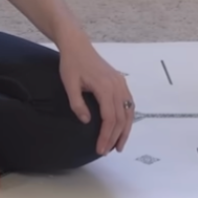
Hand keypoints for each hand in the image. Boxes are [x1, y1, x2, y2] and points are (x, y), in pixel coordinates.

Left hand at [57, 41, 134, 155]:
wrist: (77, 45)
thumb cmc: (71, 64)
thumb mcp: (69, 84)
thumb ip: (77, 103)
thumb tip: (86, 121)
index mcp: (105, 87)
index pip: (109, 118)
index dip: (106, 136)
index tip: (100, 149)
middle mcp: (117, 86)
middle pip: (121, 118)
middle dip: (115, 137)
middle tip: (107, 151)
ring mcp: (121, 83)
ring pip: (128, 112)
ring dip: (125, 130)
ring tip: (119, 146)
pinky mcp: (120, 81)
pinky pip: (129, 103)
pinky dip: (128, 118)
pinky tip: (123, 127)